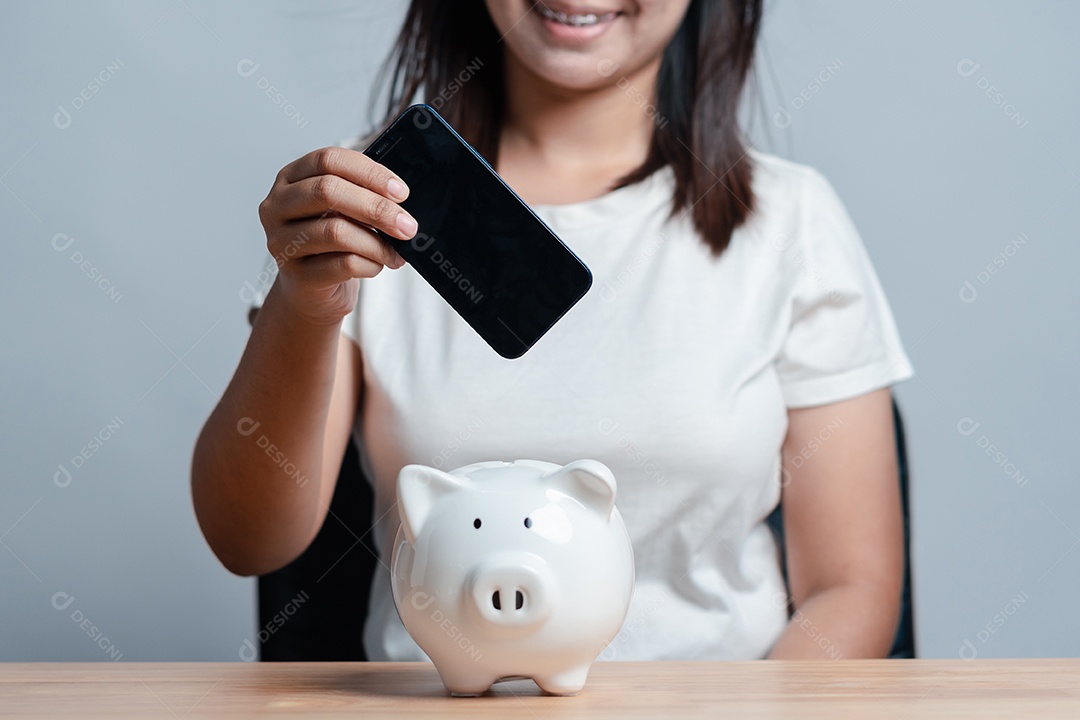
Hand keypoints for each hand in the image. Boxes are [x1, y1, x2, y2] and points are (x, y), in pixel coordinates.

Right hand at [257, 146, 417, 325]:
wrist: (311, 292)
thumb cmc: (331, 244)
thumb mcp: (342, 211)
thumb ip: (362, 195)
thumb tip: (399, 196)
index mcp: (290, 178)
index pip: (328, 159)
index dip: (369, 173)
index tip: (400, 192)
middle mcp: (277, 206)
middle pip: (328, 191)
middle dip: (376, 208)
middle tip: (407, 225)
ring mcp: (281, 241)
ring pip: (336, 231)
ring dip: (377, 243)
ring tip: (396, 252)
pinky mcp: (296, 274)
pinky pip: (342, 264)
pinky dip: (370, 264)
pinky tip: (378, 265)